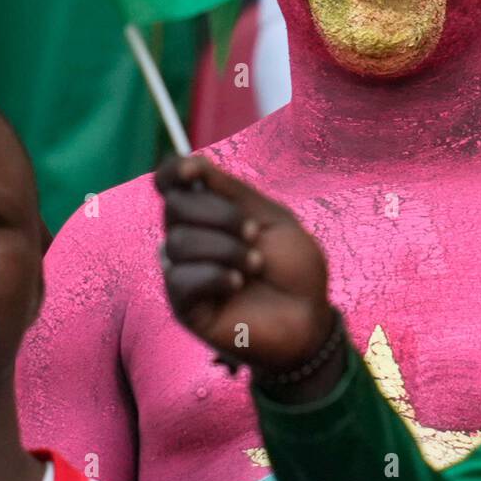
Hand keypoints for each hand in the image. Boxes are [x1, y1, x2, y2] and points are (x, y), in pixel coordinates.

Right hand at [155, 156, 336, 383]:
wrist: (309, 317)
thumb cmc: (294, 268)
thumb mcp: (271, 218)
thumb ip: (232, 192)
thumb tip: (192, 162)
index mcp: (209, 214)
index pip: (170, 184)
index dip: (174, 171)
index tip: (194, 169)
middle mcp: (191, 239)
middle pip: (174, 207)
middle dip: (218, 214)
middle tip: (252, 233)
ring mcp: (185, 272)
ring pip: (178, 242)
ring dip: (226, 249)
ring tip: (255, 266)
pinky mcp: (184, 306)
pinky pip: (180, 278)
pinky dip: (214, 276)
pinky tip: (237, 285)